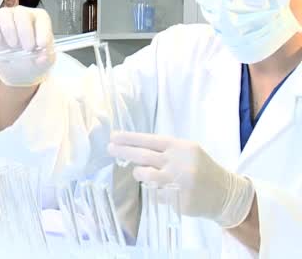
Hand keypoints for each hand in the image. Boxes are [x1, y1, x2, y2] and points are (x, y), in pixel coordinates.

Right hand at [0, 6, 54, 86]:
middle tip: (27, 48)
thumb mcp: (44, 62)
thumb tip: (43, 57)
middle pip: (21, 13)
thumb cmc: (33, 58)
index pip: (42, 18)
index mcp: (39, 19)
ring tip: (13, 46)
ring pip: (4, 14)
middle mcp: (22, 14)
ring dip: (9, 30)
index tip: (41, 45)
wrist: (17, 67)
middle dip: (25, 31)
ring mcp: (5, 17)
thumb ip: (46, 59)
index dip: (42, 30)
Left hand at [107, 132, 255, 227]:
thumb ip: (163, 151)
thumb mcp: (186, 152)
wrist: (225, 193)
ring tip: (141, 172)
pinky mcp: (177, 200)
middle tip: (110, 148)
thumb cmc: (200, 168)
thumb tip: (132, 149)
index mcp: (180, 147)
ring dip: (138, 173)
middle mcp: (178, 162)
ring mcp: (177, 182)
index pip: (149, 139)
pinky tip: (162, 189)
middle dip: (124, 151)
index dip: (130, 138)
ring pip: (145, 175)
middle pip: (143, 155)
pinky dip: (154, 191)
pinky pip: (154, 194)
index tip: (114, 136)